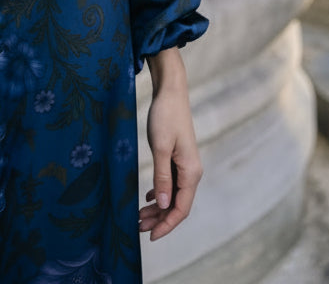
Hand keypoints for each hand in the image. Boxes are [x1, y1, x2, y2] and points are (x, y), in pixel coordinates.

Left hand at [140, 48, 201, 240]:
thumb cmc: (165, 117)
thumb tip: (162, 204)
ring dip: (157, 207)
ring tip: (139, 216)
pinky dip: (159, 193)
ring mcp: (185, 166)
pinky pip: (171, 183)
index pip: (181, 209)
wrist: (171, 92)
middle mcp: (191, 172)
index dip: (166, 225)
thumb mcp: (160, 147)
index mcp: (191, 173)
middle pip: (176, 205)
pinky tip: (147, 197)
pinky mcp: (178, 158)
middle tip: (137, 227)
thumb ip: (162, 177)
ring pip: (172, 195)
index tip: (150, 236)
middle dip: (158, 219)